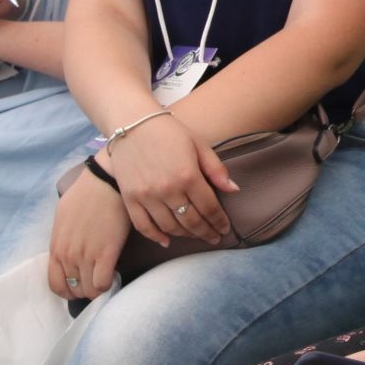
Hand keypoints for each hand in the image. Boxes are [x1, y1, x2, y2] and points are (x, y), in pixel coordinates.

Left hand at [48, 167, 130, 299]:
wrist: (105, 183)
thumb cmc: (85, 195)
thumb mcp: (62, 219)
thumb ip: (63, 240)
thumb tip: (68, 251)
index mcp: (56, 248)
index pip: (55, 285)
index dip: (68, 290)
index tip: (78, 284)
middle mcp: (68, 256)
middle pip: (74, 290)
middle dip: (84, 290)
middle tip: (94, 279)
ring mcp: (86, 256)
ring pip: (89, 290)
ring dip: (97, 288)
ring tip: (105, 276)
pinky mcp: (106, 254)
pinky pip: (102, 284)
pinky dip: (108, 284)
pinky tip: (113, 273)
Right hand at [101, 112, 238, 247]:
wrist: (132, 123)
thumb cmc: (169, 132)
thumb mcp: (198, 145)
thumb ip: (216, 169)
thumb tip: (234, 190)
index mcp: (188, 176)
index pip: (209, 208)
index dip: (219, 221)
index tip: (225, 229)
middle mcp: (168, 190)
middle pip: (191, 221)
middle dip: (206, 232)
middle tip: (214, 238)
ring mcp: (147, 196)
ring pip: (170, 227)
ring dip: (186, 235)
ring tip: (195, 235)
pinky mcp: (130, 198)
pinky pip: (144, 226)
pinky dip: (156, 236)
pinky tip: (167, 240)